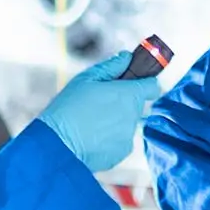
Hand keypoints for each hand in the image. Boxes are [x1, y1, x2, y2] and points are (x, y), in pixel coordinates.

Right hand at [34, 43, 161, 173]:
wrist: (57, 146)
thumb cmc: (67, 109)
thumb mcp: (86, 79)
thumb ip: (111, 66)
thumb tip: (127, 57)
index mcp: (128, 94)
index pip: (152, 86)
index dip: (144, 83)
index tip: (134, 83)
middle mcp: (133, 115)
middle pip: (136, 105)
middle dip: (122, 102)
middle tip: (98, 104)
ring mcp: (129, 135)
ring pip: (127, 123)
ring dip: (115, 121)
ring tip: (90, 123)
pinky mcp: (122, 152)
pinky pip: (121, 141)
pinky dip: (110, 139)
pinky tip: (91, 137)